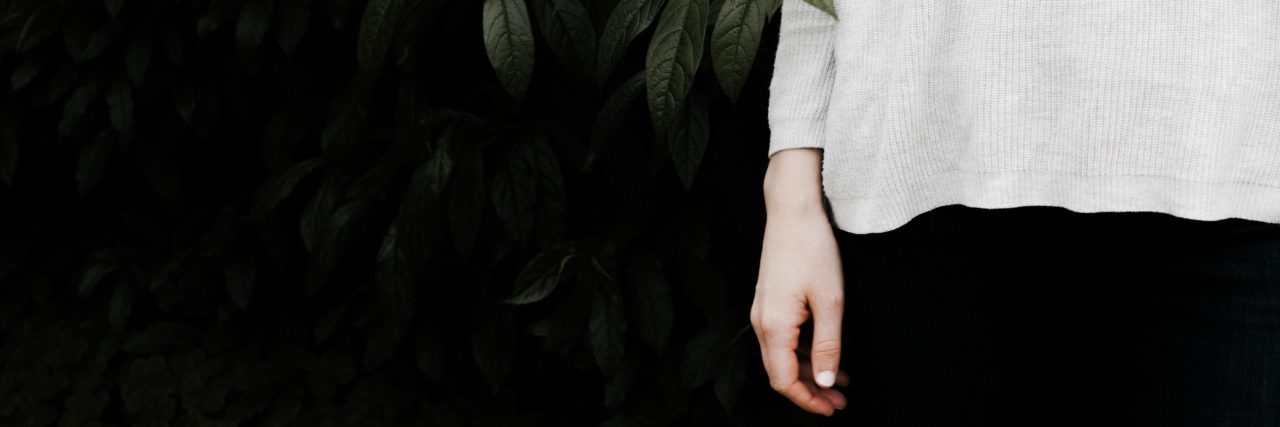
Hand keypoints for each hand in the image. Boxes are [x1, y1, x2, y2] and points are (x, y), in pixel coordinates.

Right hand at [750, 207, 848, 416]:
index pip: (784, 381)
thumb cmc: (813, 249)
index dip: (808, 400)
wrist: (792, 211)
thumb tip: (827, 381)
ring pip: (782, 357)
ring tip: (842, 381)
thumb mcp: (831, 301)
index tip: (833, 408)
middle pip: (780, 372)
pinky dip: (804, 352)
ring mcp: (762, 311)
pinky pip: (782, 339)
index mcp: (774, 327)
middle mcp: (761, 323)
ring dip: (810, 373)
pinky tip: (827, 353)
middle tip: (841, 401)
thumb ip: (828, 345)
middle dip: (811, 391)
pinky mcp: (768, 301)